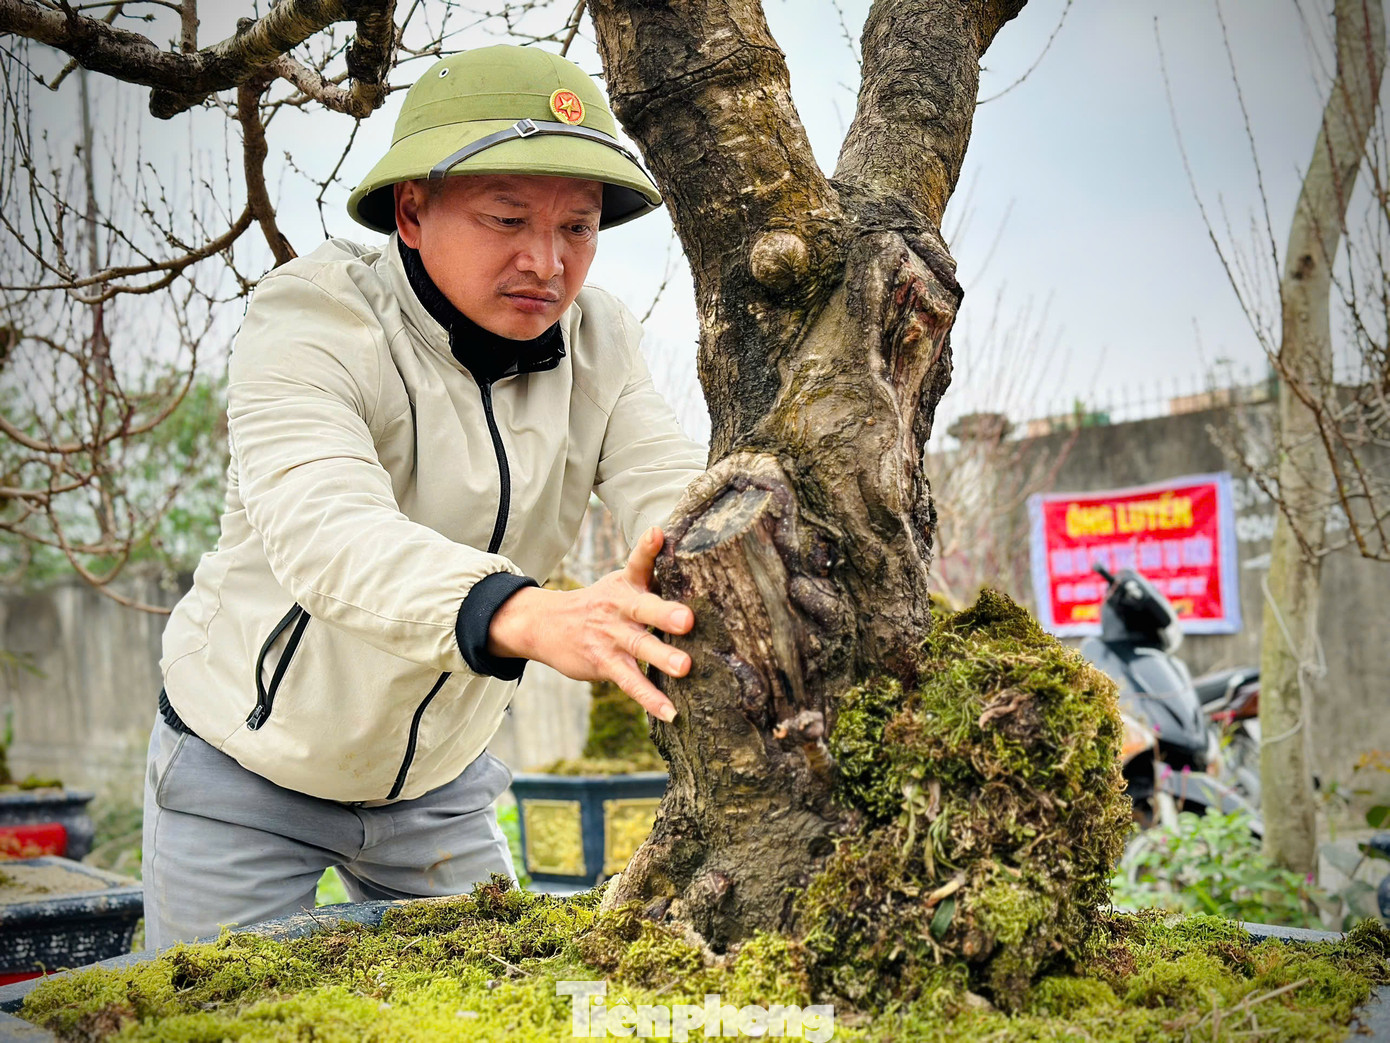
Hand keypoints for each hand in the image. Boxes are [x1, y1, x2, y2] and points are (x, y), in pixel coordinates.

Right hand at [485, 527, 692, 720]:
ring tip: (685, 667)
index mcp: (625, 585)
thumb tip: (691, 562)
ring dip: (662, 657)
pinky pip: (631, 682)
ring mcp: (611, 637)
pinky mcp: (605, 663)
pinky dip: (650, 698)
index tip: (657, 533)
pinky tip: (671, 712)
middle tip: (688, 619)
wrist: (545, 625)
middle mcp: (619, 608)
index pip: (637, 562)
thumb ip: (650, 573)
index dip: (647, 548)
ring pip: (638, 647)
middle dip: (665, 613)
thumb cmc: (599, 603)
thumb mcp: (619, 583)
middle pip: (642, 607)